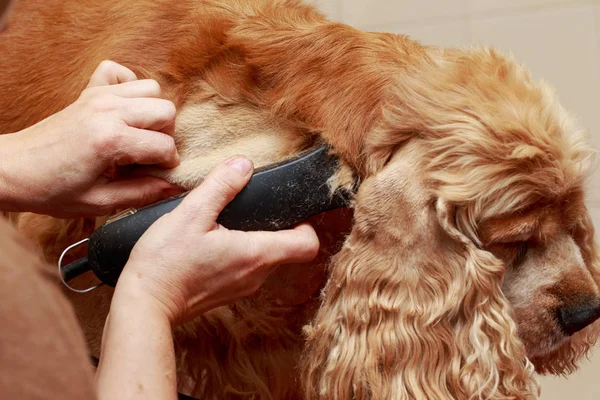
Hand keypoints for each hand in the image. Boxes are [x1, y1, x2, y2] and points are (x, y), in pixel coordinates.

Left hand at [0, 60, 181, 216]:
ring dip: (152, 112)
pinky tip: (124, 110)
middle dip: (165, 135)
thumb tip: (174, 186)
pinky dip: (129, 86)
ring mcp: (98, 97)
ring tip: (138, 134)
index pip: (164, 145)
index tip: (158, 174)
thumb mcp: (101, 202)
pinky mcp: (89, 91)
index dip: (168, 164)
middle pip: (165, 110)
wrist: (13, 170)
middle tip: (148, 154)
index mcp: (110, 140)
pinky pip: (120, 72)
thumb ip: (143, 193)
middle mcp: (107, 111)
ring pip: (151, 89)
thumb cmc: (52, 189)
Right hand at [114, 155, 320, 325]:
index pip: (307, 244)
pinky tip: (213, 240)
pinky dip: (239, 252)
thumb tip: (243, 165)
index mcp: (256, 255)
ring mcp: (242, 287)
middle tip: (250, 206)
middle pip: (286, 248)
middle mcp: (256, 276)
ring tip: (227, 221)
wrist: (143, 305)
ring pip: (265, 258)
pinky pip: (246, 268)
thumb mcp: (190, 215)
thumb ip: (220, 187)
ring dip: (254, 238)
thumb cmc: (165, 263)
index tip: (288, 208)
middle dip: (275, 225)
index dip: (304, 224)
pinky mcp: (227, 293)